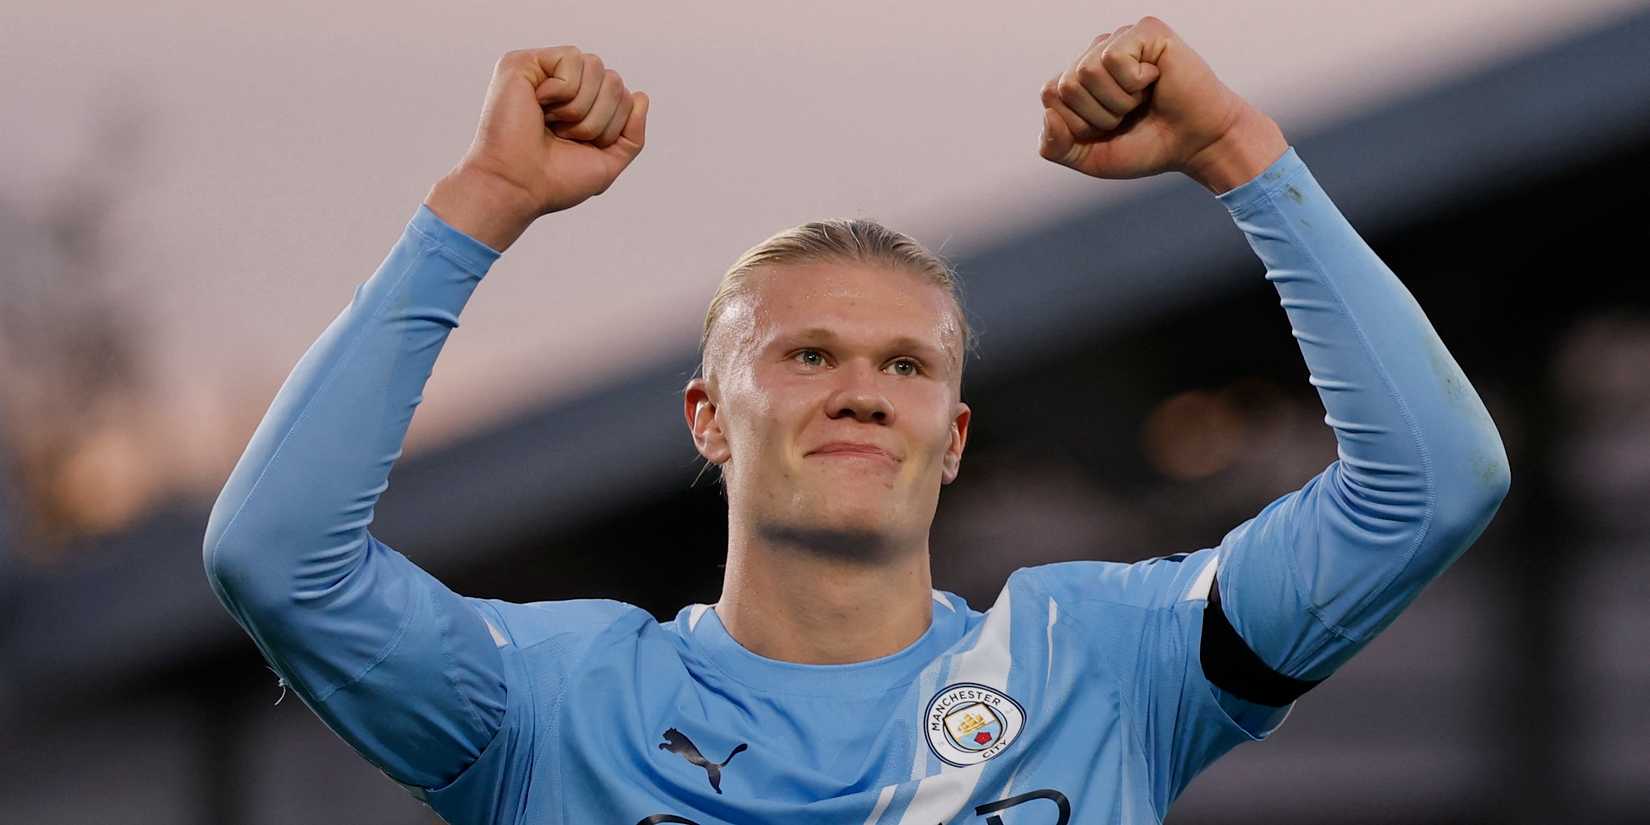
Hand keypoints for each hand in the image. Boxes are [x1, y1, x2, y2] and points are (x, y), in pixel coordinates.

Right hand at [457, 47, 649, 215]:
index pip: (623, 96)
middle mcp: (562, 86)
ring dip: (581, 107)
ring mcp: (543, 73)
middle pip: (614, 80)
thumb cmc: (555, 180)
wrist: (518, 187)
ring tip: (552, 123)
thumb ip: (632, 135)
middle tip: (564, 135)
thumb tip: (641, 95)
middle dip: (598, 118)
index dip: (613, 126)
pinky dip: (563, 90)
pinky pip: (572, 58)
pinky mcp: (524, 62)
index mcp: (581, 107)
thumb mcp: (607, 162)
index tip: (580, 145)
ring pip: (597, 66)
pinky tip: (539, 104)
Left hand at [1036, 16, 1258, 183]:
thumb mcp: (1090, 157)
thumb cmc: (1147, 146)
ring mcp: (1120, 39)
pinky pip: (1114, 57)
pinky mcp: (1145, 31)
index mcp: (1079, 79)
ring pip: (1087, 71)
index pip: (1050, 95)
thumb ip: (1055, 147)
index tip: (1110, 128)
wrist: (1197, 145)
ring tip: (1142, 99)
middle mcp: (1096, 54)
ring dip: (1118, 101)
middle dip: (1099, 115)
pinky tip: (1154, 80)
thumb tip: (1048, 112)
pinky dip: (1134, 82)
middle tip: (1131, 114)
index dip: (1079, 124)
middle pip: (1066, 84)